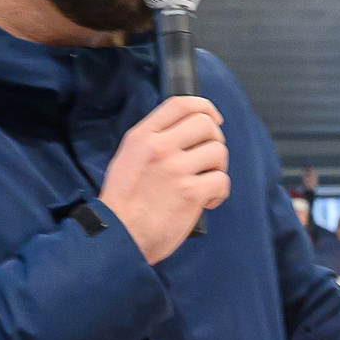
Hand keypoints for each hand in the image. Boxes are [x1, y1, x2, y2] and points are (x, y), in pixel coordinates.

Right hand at [98, 96, 227, 262]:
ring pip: (218, 151)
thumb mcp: (128, 158)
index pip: (181, 104)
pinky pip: (221, 181)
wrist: (118, 236)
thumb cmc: (124, 202)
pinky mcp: (190, 193)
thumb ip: (152, 141)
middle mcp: (160, 147)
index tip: (214, 119)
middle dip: (214, 140)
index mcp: (142, 136)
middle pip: (205, 124)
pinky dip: (219, 192)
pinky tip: (207, 201)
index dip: (205, 107)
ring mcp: (176, 169)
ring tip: (206, 182)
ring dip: (218, 167)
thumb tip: (184, 131)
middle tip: (208, 159)